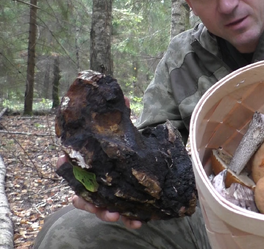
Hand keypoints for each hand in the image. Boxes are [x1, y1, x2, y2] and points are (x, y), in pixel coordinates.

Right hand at [57, 93, 141, 229]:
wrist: (148, 161)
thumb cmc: (128, 146)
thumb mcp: (126, 133)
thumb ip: (123, 117)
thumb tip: (126, 97)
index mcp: (90, 163)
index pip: (70, 164)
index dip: (63, 163)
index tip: (60, 161)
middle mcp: (95, 181)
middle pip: (81, 193)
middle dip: (82, 198)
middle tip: (84, 200)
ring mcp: (107, 194)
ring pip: (98, 208)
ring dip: (104, 213)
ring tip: (116, 215)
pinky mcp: (122, 203)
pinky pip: (122, 215)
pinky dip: (129, 219)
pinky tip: (138, 221)